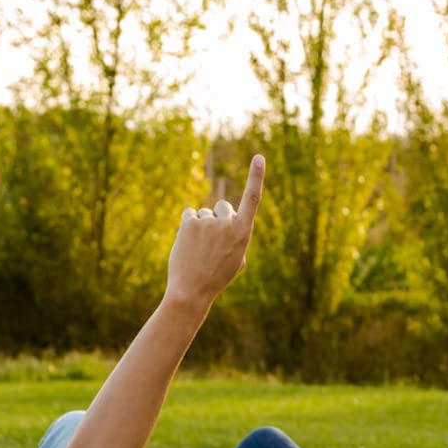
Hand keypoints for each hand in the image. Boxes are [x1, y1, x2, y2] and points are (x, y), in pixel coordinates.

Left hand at [165, 154, 264, 310]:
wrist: (192, 290)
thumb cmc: (216, 277)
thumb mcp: (235, 259)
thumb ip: (234, 236)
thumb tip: (225, 220)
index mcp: (243, 233)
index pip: (252, 199)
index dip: (256, 177)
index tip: (259, 157)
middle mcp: (228, 224)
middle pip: (222, 207)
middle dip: (218, 218)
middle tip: (212, 241)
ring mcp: (208, 222)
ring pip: (203, 214)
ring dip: (201, 227)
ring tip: (198, 250)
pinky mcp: (189, 222)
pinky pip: (189, 215)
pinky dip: (188, 226)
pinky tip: (187, 244)